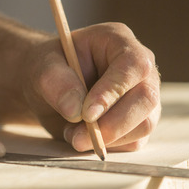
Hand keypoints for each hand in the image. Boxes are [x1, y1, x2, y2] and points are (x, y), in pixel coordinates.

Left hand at [22, 23, 160, 152]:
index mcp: (118, 41)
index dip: (113, 90)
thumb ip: (56, 82)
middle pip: (146, 98)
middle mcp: (139, 69)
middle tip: (78, 137)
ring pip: (144, 124)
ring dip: (108, 138)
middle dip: (113, 124)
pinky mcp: (138, 122)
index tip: (87, 114)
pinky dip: (108, 146)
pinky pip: (134, 141)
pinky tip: (83, 137)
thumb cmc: (49, 69)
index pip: (133, 64)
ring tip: (73, 134)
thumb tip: (76, 110)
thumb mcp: (42, 67)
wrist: (49, 88)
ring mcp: (143, 96)